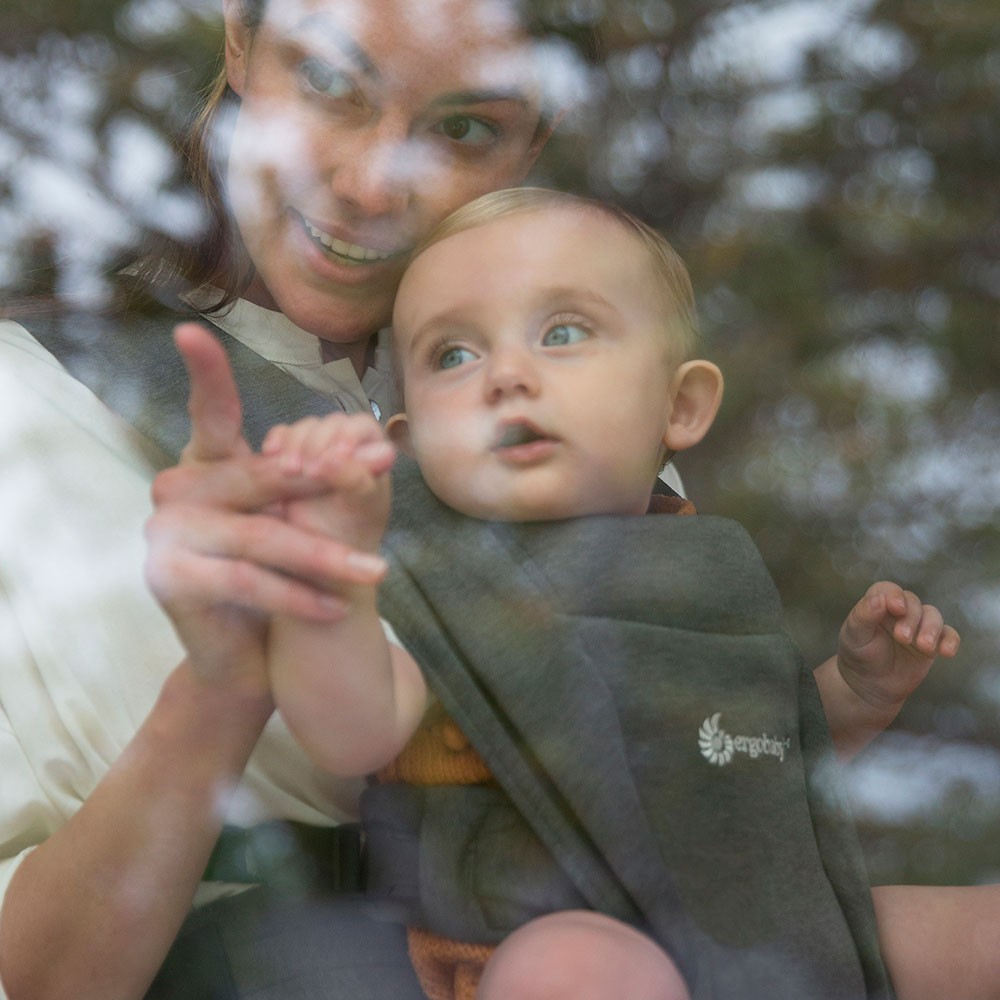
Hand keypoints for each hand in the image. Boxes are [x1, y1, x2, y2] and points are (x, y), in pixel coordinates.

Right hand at [144, 325, 387, 694]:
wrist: (241, 654)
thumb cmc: (274, 577)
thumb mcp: (296, 523)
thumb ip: (319, 483)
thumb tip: (383, 447)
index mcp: (205, 465)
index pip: (210, 415)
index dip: (203, 373)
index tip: (191, 330)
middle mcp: (177, 490)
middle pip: (260, 477)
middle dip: (327, 477)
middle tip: (381, 465)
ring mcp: (165, 534)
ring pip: (260, 537)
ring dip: (325, 557)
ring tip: (376, 572)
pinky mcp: (169, 579)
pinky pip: (246, 581)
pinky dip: (298, 595)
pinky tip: (337, 608)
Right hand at [262, 413, 394, 555]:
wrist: (317, 565)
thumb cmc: (348, 538)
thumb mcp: (355, 510)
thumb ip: (354, 480)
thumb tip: (337, 455)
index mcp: (374, 453)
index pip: (362, 427)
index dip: (348, 436)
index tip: (334, 457)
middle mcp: (346, 447)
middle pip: (328, 425)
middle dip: (315, 442)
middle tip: (304, 469)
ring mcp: (315, 450)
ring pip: (302, 431)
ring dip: (293, 444)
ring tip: (288, 469)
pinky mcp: (288, 459)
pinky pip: (279, 439)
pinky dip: (275, 443)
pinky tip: (270, 454)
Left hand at [837, 581, 960, 713]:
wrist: (869, 684)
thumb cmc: (859, 654)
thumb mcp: (854, 634)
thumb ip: (863, 615)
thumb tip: (879, 598)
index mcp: (878, 604)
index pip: (889, 590)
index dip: (895, 595)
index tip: (897, 608)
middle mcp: (900, 612)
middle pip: (913, 603)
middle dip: (911, 619)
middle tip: (902, 638)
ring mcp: (918, 626)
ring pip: (933, 616)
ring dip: (932, 628)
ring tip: (923, 646)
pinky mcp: (933, 644)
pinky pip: (949, 636)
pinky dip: (950, 641)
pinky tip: (946, 652)